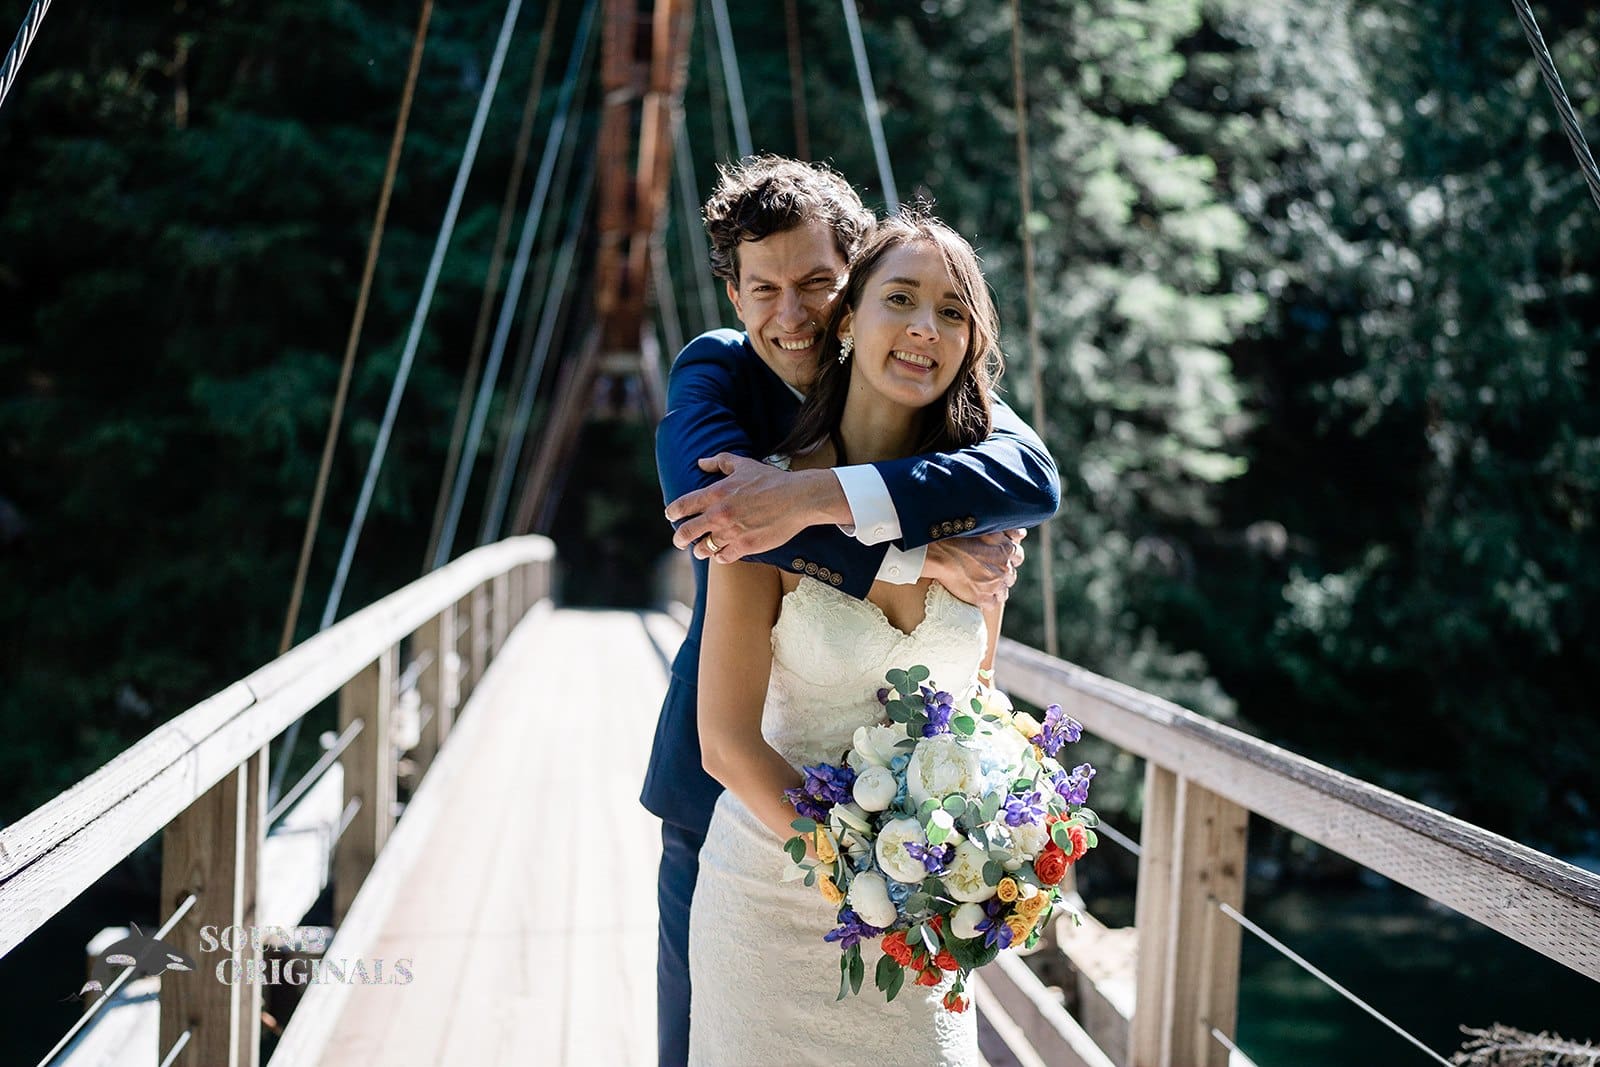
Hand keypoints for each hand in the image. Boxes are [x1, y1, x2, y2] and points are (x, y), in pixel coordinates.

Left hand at [665, 454, 845, 562]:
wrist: (798, 498)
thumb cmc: (771, 480)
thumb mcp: (744, 464)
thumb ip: (720, 462)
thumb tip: (701, 462)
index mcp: (715, 493)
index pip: (681, 506)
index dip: (672, 513)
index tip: (672, 516)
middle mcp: (719, 514)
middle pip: (685, 533)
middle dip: (679, 538)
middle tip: (679, 540)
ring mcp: (731, 532)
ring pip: (703, 548)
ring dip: (700, 549)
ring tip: (701, 549)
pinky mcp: (745, 546)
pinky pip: (723, 557)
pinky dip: (720, 556)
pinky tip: (722, 553)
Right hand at [923, 529, 1025, 608]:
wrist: (940, 555)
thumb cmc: (959, 537)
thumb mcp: (985, 528)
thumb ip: (1006, 532)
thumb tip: (1022, 533)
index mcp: (1006, 550)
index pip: (1018, 556)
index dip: (1009, 558)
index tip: (999, 558)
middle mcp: (1004, 568)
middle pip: (1011, 576)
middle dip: (1002, 574)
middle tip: (987, 572)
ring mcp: (994, 585)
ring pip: (1003, 592)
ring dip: (996, 589)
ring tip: (982, 585)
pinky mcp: (982, 598)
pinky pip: (991, 603)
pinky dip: (985, 600)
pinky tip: (977, 594)